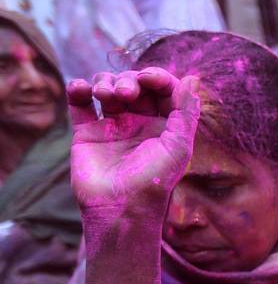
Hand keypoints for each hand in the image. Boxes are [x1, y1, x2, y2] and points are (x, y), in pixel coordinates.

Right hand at [67, 69, 200, 213]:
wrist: (120, 207)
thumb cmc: (154, 181)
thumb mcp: (178, 146)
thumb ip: (186, 112)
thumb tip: (192, 77)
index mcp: (165, 125)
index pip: (163, 89)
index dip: (157, 77)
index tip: (148, 78)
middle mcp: (139, 124)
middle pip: (133, 84)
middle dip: (129, 80)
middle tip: (125, 93)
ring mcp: (112, 126)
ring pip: (106, 88)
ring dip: (104, 82)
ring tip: (106, 96)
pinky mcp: (87, 132)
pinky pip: (79, 101)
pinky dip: (79, 88)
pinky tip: (82, 90)